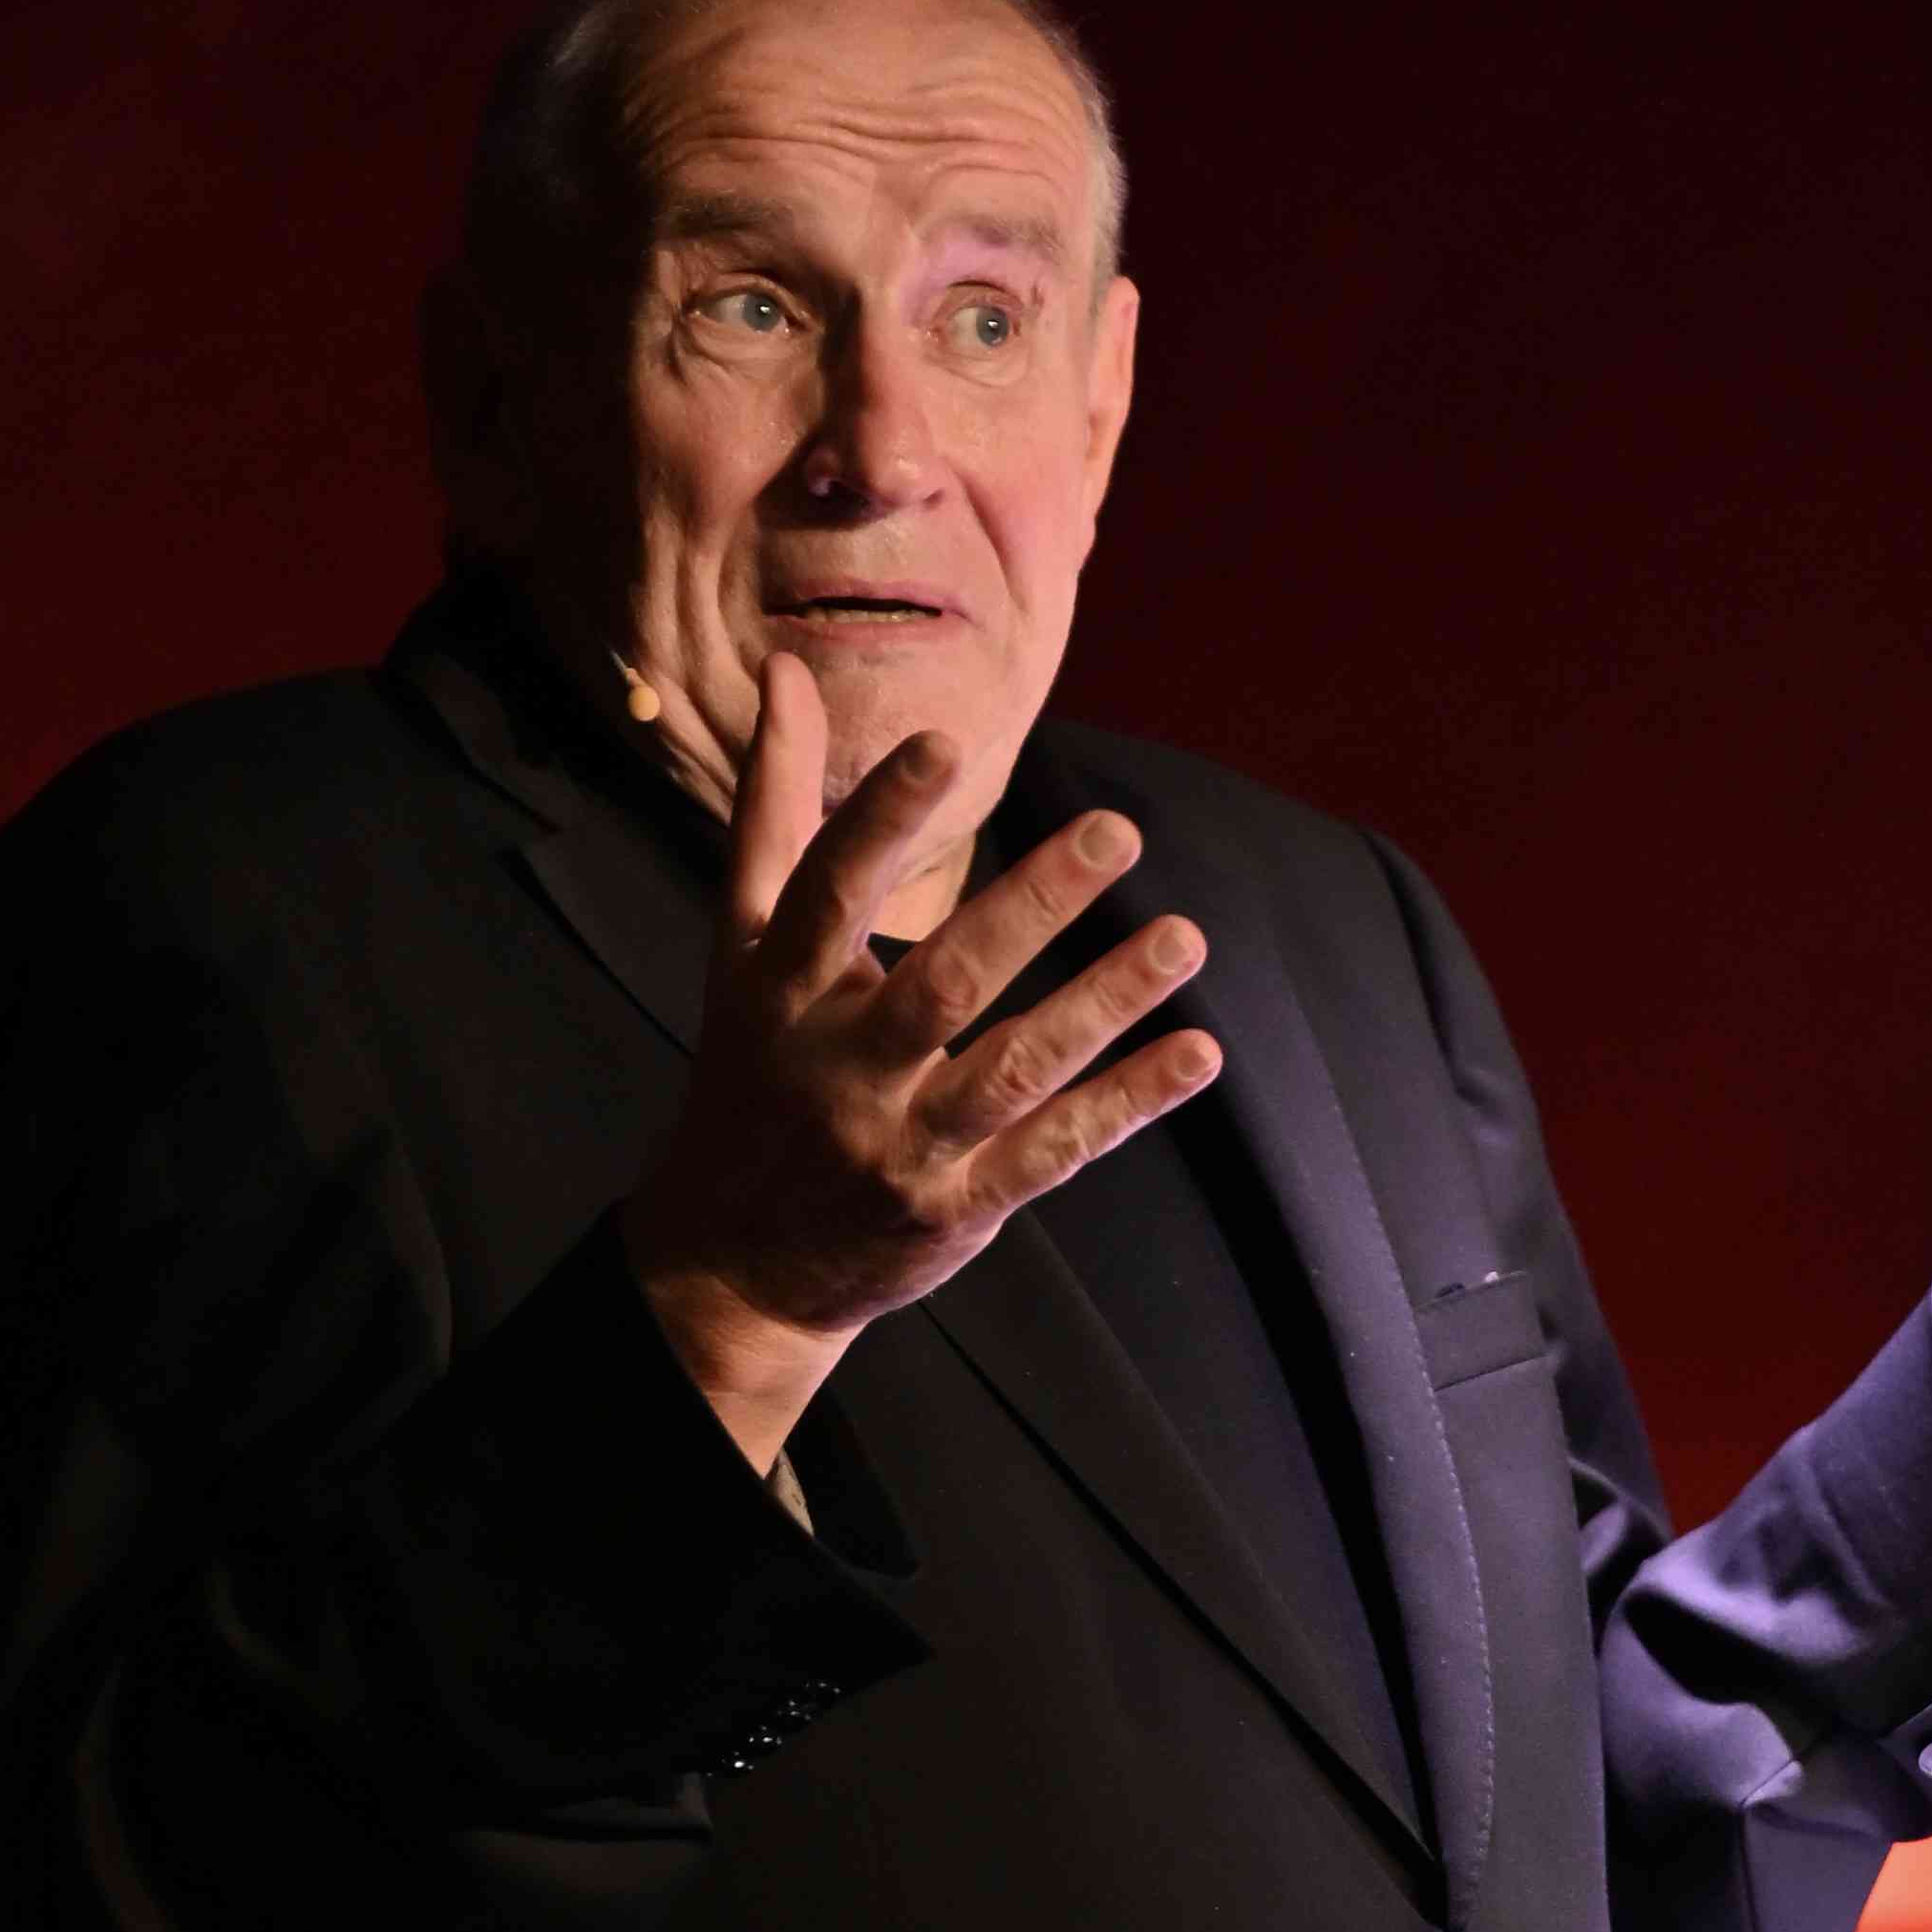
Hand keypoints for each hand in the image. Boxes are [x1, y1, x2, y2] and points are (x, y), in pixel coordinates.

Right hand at [620, 653, 1222, 1469]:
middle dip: (1031, 906)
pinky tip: (1198, 1052)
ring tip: (1185, 937)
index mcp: (780, 990)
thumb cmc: (753, 1067)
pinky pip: (1055, 1149)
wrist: (733, 1260)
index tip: (944, 746)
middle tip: (1116, 828)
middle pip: (944, 983)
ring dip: (1105, 1004)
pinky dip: (1127, 1102)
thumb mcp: (742, 945)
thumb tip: (787, 671)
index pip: (828, 892)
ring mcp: (902, 1144)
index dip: (880, 819)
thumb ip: (774, 808)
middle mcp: (840, 1068)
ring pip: (1015, 1069)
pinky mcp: (958, 1206)